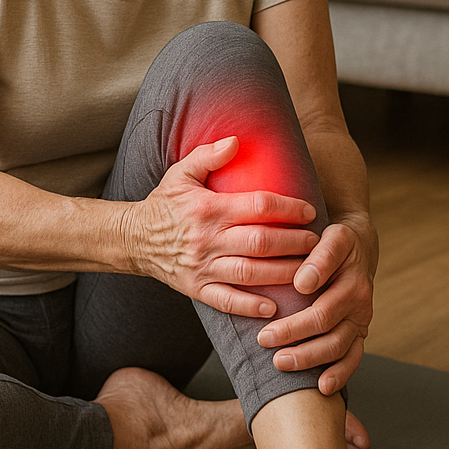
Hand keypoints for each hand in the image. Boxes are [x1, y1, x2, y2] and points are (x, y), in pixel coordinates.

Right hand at [129, 136, 322, 317]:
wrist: (132, 239)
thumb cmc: (164, 204)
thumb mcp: (180, 173)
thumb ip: (208, 155)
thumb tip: (236, 141)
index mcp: (208, 208)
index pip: (257, 205)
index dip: (288, 208)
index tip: (309, 210)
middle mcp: (207, 238)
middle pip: (260, 241)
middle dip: (294, 242)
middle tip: (317, 241)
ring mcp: (202, 266)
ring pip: (249, 272)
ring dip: (282, 272)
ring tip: (307, 270)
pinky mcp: (196, 288)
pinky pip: (226, 300)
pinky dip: (249, 306)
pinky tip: (273, 308)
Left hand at [255, 216, 376, 394]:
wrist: (358, 247)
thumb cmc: (335, 241)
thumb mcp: (332, 237)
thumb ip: (321, 256)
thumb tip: (303, 283)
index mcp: (351, 278)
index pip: (323, 305)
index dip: (296, 323)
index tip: (266, 331)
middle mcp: (359, 301)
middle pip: (326, 327)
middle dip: (293, 338)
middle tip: (263, 343)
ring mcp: (361, 319)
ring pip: (338, 347)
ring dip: (309, 358)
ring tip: (279, 363)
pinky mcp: (359, 332)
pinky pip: (353, 357)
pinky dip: (340, 374)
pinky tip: (322, 387)